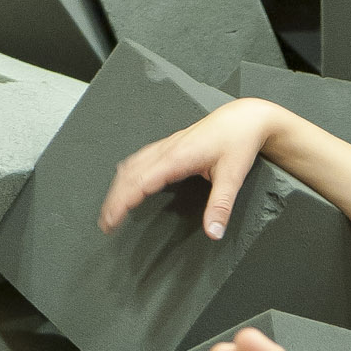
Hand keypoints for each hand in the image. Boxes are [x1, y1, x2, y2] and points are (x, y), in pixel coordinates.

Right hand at [96, 98, 276, 242]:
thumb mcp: (233, 177)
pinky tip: (126, 182)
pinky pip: (139, 159)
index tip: (111, 221)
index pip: (139, 183)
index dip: (121, 202)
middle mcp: (166, 150)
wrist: (244, 118)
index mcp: (177, 158)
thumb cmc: (238, 142)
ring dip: (118, 187)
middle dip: (113, 200)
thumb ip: (220, 206)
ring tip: (111, 208)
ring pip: (131, 166)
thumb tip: (213, 232)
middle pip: (128, 175)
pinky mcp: (170, 144)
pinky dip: (127, 174)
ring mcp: (166, 146)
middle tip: (106, 224)